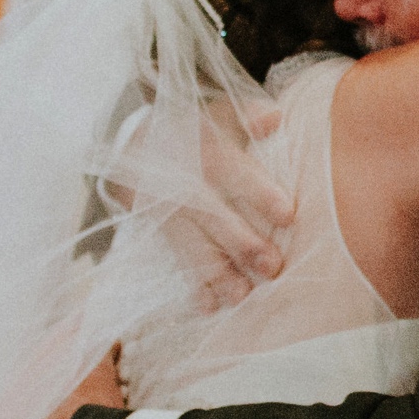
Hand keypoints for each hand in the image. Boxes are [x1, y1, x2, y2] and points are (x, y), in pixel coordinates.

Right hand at [167, 101, 294, 309]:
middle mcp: (182, 185)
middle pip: (212, 217)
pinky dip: (191, 285)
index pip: (232, 172)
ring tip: (240, 296)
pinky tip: (207, 306)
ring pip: (192, 245)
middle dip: (241, 243)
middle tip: (271, 267)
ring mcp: (167, 212)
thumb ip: (246, 115)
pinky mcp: (158, 231)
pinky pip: (175, 260)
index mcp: (203, 152)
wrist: (131, 140)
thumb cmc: (193, 130)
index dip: (259, 193)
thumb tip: (274, 117)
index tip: (287, 216)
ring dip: (216, 273)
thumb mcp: (216, 112)